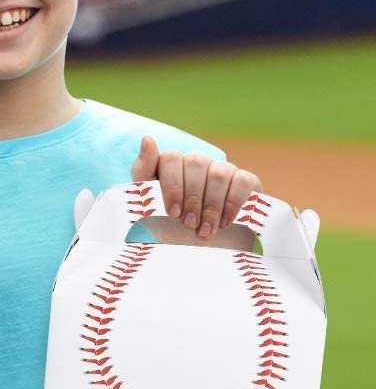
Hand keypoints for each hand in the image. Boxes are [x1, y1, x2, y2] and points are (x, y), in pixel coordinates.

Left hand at [131, 136, 260, 248]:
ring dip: (211, 206)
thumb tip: (147, 138)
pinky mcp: (245, 181)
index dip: (172, 185)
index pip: (171, 158)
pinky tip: (224, 223)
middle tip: (189, 224)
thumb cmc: (168, 226)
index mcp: (171, 166)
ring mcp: (222, 169)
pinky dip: (232, 204)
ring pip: (218, 173)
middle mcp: (196, 163)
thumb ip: (143, 170)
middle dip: (192, 198)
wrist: (197, 250)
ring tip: (205, 230)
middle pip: (195, 163)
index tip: (173, 212)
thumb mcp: (148, 203)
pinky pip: (243, 180)